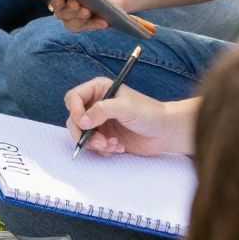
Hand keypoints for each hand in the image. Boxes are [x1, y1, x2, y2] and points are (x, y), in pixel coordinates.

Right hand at [29, 0, 131, 30]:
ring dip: (73, 14)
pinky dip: (90, 25)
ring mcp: (73, 13)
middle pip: (52, 6)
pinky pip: (80, 27)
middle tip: (64, 0)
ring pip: (65, 19)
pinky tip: (101, 20)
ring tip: (85, 9)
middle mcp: (62, 1)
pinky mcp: (86, 23)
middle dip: (57, 4)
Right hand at [65, 78, 188, 158]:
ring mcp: (99, 122)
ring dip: (95, 144)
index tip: (83, 123)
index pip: (73, 98)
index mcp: (99, 90)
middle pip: (74, 119)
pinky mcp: (104, 137)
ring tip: (113, 145)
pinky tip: (118, 147)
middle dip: (84, 133)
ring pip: (82, 135)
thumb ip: (101, 111)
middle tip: (99, 141)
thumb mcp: (125, 107)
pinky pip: (93, 146)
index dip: (75, 111)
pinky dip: (103, 150)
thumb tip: (82, 121)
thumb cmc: (149, 113)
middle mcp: (96, 105)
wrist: (164, 132)